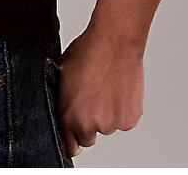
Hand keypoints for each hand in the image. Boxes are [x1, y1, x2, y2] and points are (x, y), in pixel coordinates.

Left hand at [54, 22, 144, 158]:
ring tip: (106, 87)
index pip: (69, 146)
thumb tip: (60, 106)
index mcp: (67, 116)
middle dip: (90, 125)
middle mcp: (87, 125)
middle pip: (89, 138)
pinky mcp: (128, 120)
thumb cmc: (87, 51)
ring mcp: (109, 124)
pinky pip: (124, 120)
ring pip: (108, 127)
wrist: (114, 41)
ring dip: (107, 114)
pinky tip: (119, 88)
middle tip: (93, 101)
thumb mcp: (61, 73)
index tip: (76, 131)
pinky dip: (123, 110)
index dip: (73, 137)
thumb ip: (60, 98)